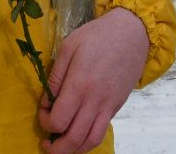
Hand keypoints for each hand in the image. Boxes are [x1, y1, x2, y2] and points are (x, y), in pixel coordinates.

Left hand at [38, 7, 148, 152]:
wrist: (132, 33)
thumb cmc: (97, 36)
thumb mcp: (68, 47)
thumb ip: (55, 76)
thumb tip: (47, 100)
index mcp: (79, 85)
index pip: (58, 121)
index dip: (45, 122)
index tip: (43, 110)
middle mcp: (95, 101)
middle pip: (74, 139)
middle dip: (56, 148)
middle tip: (46, 143)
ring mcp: (108, 106)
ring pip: (90, 141)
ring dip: (73, 149)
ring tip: (62, 145)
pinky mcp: (116, 107)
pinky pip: (102, 132)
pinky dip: (88, 140)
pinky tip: (78, 133)